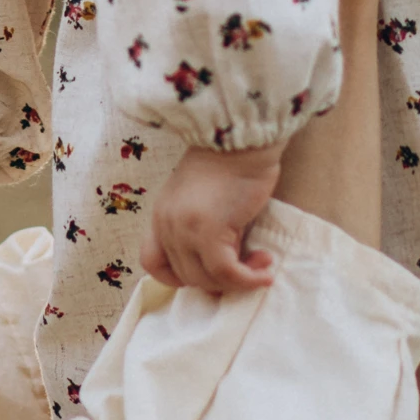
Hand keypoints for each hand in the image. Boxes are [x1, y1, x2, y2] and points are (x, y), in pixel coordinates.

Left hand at [139, 138, 283, 293]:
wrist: (240, 139)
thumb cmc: (230, 163)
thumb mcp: (204, 200)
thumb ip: (202, 229)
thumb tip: (224, 264)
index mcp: (161, 214)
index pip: (153, 262)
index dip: (179, 277)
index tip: (210, 274)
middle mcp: (166, 224)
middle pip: (185, 275)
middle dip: (220, 280)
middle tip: (251, 264)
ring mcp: (184, 229)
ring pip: (206, 279)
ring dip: (238, 280)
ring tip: (262, 263)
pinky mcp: (208, 231)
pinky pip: (226, 273)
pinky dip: (248, 279)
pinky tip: (266, 271)